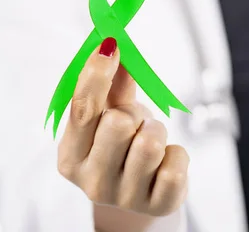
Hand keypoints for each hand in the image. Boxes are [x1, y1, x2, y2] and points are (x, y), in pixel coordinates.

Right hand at [57, 37, 188, 223]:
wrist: (141, 196)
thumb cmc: (121, 148)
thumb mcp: (111, 115)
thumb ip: (112, 83)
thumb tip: (114, 43)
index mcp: (71, 156)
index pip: (81, 109)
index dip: (96, 73)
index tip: (111, 44)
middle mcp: (92, 182)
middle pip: (118, 123)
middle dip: (134, 114)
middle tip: (135, 123)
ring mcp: (125, 198)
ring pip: (151, 142)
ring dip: (157, 131)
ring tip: (151, 141)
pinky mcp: (158, 205)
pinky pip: (177, 162)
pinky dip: (177, 154)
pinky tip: (165, 162)